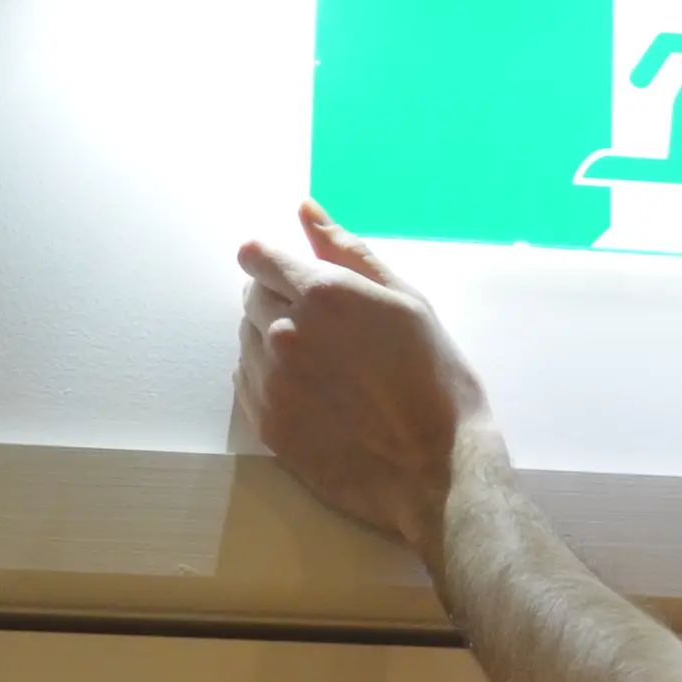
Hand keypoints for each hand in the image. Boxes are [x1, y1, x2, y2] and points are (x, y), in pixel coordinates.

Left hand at [235, 203, 492, 562]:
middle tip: (328, 329)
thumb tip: (305, 210)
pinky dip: (268, 378)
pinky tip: (311, 392)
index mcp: (322, 294)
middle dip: (279, 300)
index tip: (292, 275)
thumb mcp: (407, 302)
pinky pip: (245, 382)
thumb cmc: (436, 380)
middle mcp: (284, 333)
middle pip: (251, 297)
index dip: (274, 262)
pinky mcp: (266, 424)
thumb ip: (349, 252)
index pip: (258, 257)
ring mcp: (270, 381)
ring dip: (273, 341)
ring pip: (247, 340)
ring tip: (325, 366)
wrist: (435, 471)